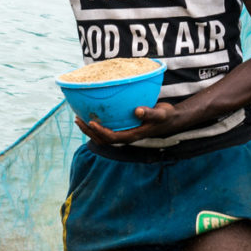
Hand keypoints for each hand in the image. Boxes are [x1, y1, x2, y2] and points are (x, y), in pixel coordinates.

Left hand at [77, 96, 201, 147]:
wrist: (172, 118)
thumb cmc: (166, 116)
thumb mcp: (161, 113)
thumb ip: (150, 112)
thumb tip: (137, 111)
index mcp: (133, 136)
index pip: (112, 137)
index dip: (100, 132)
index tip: (91, 122)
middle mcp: (126, 136)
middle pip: (103, 139)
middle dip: (89, 131)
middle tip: (78, 119)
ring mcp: (125, 132)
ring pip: (103, 136)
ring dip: (90, 129)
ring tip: (79, 117)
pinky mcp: (124, 127)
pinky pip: (108, 128)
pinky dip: (98, 124)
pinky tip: (92, 113)